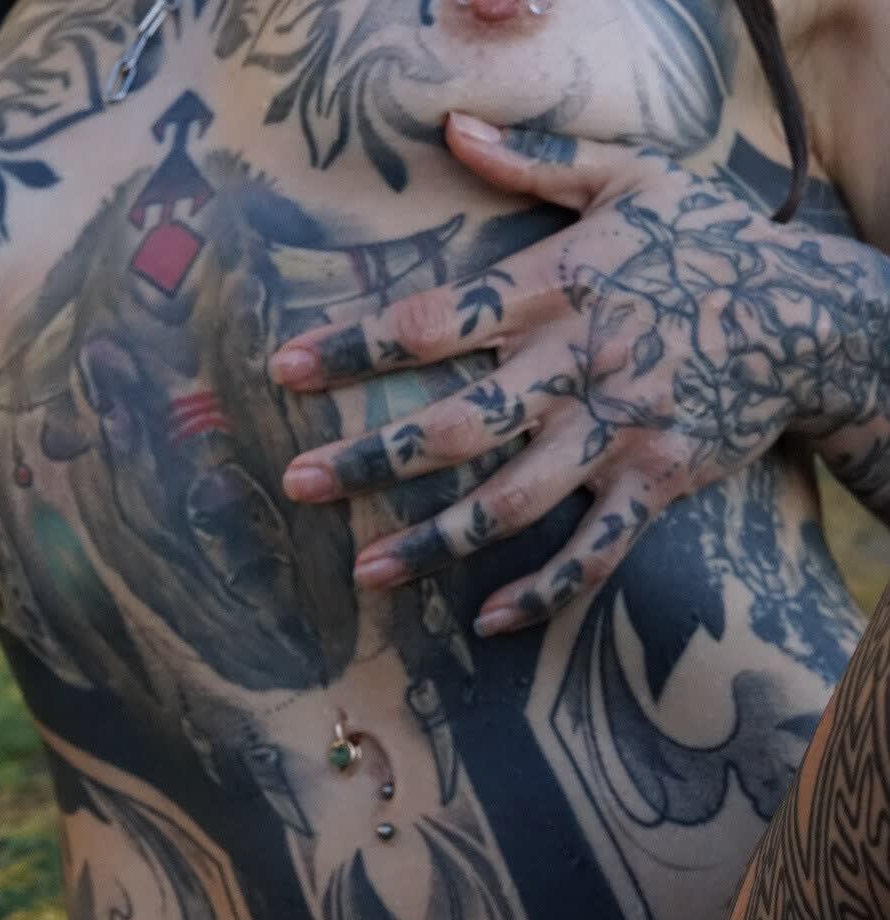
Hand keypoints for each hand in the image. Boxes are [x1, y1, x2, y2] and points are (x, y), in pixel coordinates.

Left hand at [271, 114, 870, 634]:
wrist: (807, 314)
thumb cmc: (708, 241)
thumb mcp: (629, 177)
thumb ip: (535, 162)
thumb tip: (452, 128)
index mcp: (552, 290)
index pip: (431, 322)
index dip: (353, 348)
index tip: (284, 369)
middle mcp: (573, 367)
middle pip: (456, 425)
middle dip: (372, 458)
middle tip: (299, 483)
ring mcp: (615, 433)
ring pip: (511, 502)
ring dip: (436, 542)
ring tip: (367, 572)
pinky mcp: (654, 483)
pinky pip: (595, 552)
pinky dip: (545, 589)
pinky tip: (490, 618)